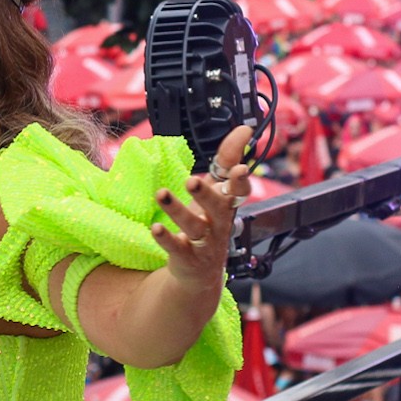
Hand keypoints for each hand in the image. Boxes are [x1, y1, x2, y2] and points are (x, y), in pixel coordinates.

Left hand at [151, 124, 254, 291]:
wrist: (201, 271)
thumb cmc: (210, 222)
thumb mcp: (219, 190)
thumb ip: (228, 158)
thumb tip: (245, 129)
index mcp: (226, 205)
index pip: (239, 192)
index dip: (240, 181)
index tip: (240, 168)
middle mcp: (219, 224)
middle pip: (216, 208)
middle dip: (205, 194)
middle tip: (192, 180)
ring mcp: (204, 243)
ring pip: (194, 227)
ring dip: (178, 211)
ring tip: (162, 194)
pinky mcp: (187, 258)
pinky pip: (177, 248)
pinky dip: (167, 239)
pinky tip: (156, 229)